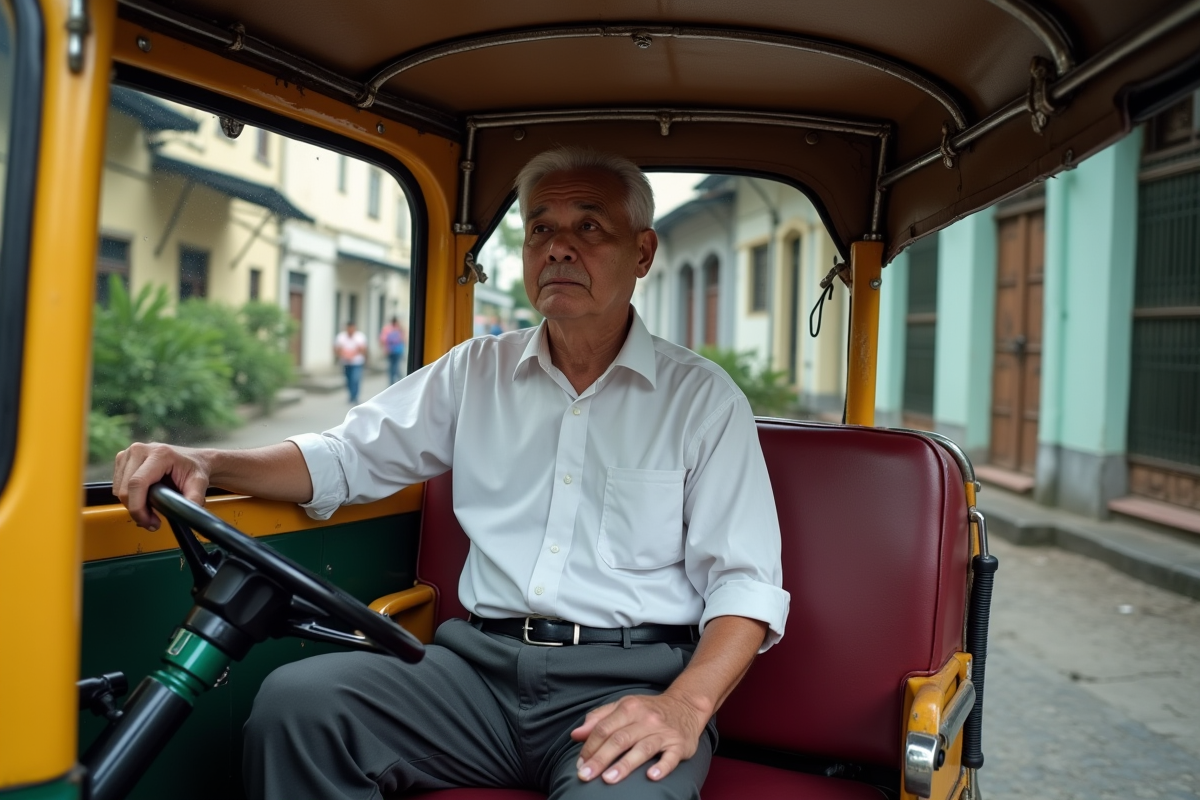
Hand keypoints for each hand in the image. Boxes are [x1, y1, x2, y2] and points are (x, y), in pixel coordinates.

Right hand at [113, 443, 211, 529]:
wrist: (193, 459)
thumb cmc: (195, 469)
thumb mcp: (200, 484)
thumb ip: (193, 499)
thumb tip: (185, 514)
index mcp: (159, 454)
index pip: (137, 483)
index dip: (138, 508)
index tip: (149, 522)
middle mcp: (140, 450)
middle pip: (125, 489)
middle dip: (136, 511)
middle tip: (152, 521)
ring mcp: (129, 453)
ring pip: (119, 489)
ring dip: (132, 504)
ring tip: (150, 509)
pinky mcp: (122, 459)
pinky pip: (118, 486)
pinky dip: (128, 497)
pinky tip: (143, 497)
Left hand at [570, 691, 708, 783]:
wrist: (685, 705)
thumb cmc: (648, 710)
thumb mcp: (623, 706)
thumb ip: (599, 718)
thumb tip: (576, 735)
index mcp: (629, 708)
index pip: (604, 728)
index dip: (589, 746)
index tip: (580, 764)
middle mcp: (646, 719)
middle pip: (619, 739)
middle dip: (600, 759)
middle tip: (585, 776)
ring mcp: (663, 732)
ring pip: (642, 749)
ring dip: (624, 765)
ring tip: (608, 779)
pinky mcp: (679, 745)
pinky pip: (671, 757)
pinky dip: (662, 767)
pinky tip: (651, 777)